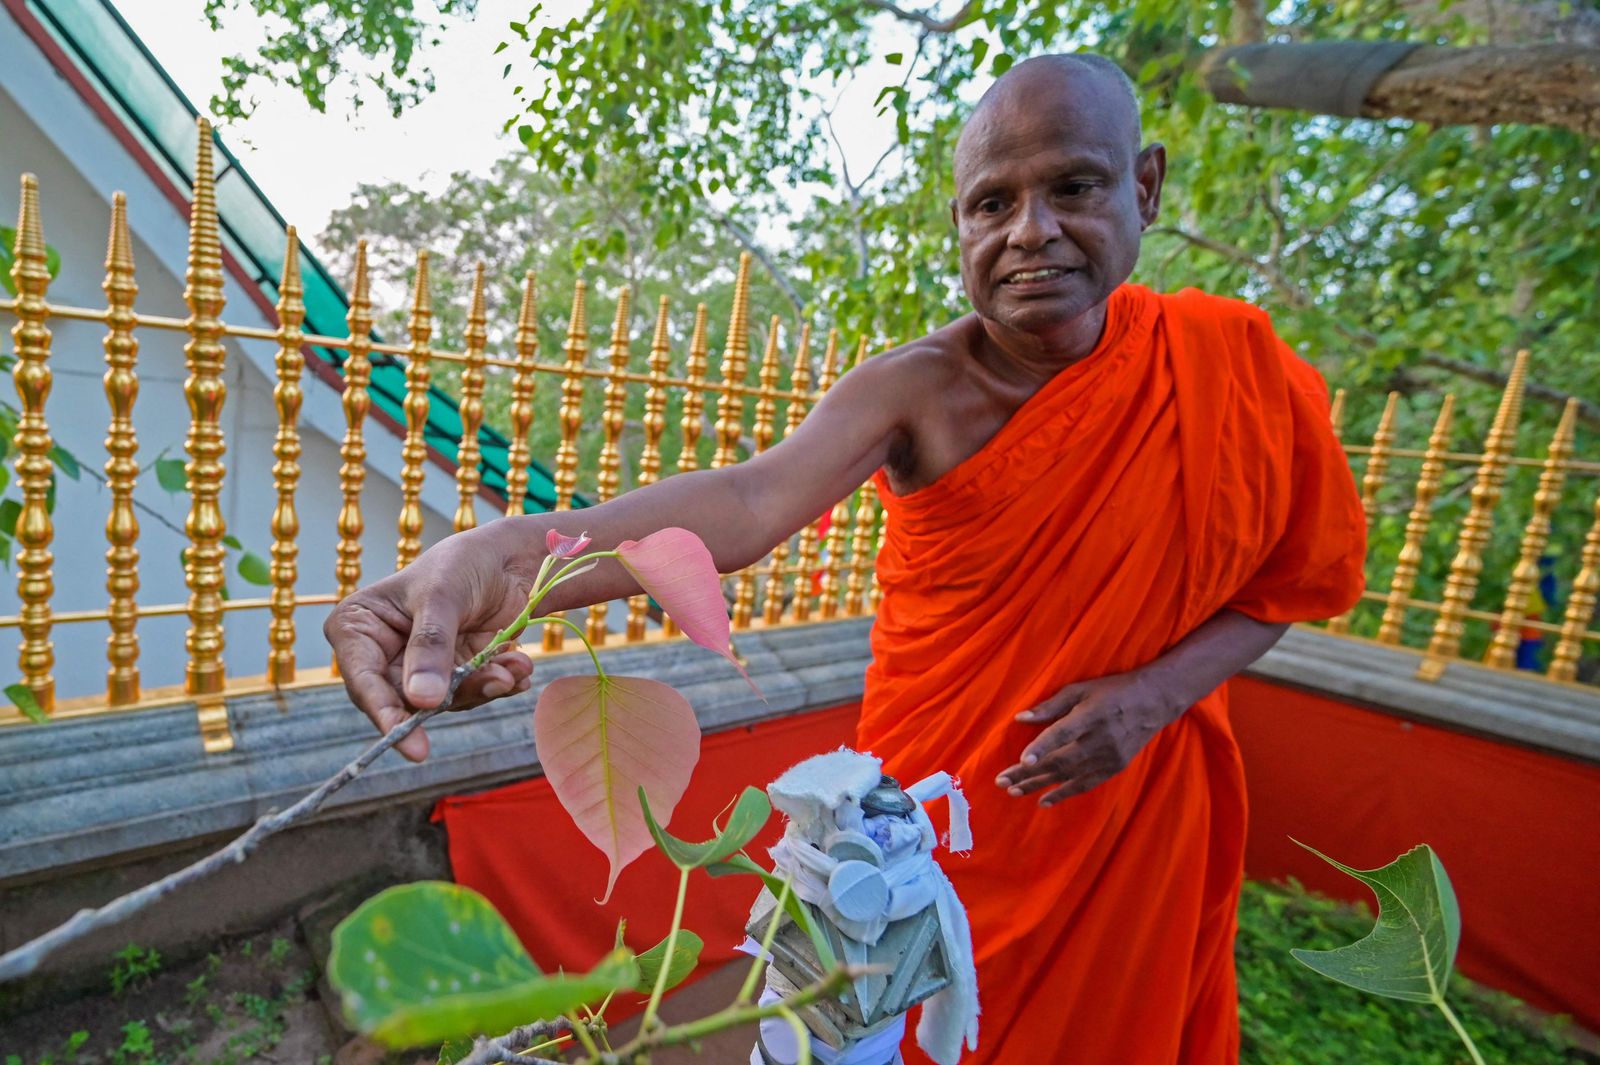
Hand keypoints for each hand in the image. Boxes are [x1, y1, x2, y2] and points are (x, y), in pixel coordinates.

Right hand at [324, 521, 542, 762]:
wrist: (508, 560)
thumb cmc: (462, 563)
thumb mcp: (442, 596)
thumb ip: (431, 646)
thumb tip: (421, 701)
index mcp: (358, 626)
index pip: (363, 679)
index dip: (385, 713)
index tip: (411, 744)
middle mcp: (382, 653)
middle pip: (404, 700)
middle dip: (454, 695)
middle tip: (496, 682)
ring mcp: (419, 668)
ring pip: (442, 703)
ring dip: (483, 686)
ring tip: (515, 666)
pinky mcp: (453, 675)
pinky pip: (470, 695)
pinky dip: (498, 683)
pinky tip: (519, 666)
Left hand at [995, 669, 1184, 806]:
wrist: (1155, 701)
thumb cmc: (1112, 690)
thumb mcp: (1081, 689)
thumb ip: (1051, 705)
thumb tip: (1020, 719)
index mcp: (1091, 715)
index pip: (1063, 733)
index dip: (1042, 747)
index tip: (1022, 761)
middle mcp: (1100, 739)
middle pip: (1060, 760)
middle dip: (1029, 773)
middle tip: (1002, 782)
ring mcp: (1109, 756)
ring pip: (1069, 776)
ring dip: (1039, 785)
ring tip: (1014, 792)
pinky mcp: (1115, 767)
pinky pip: (1085, 784)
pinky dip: (1064, 794)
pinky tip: (1044, 801)